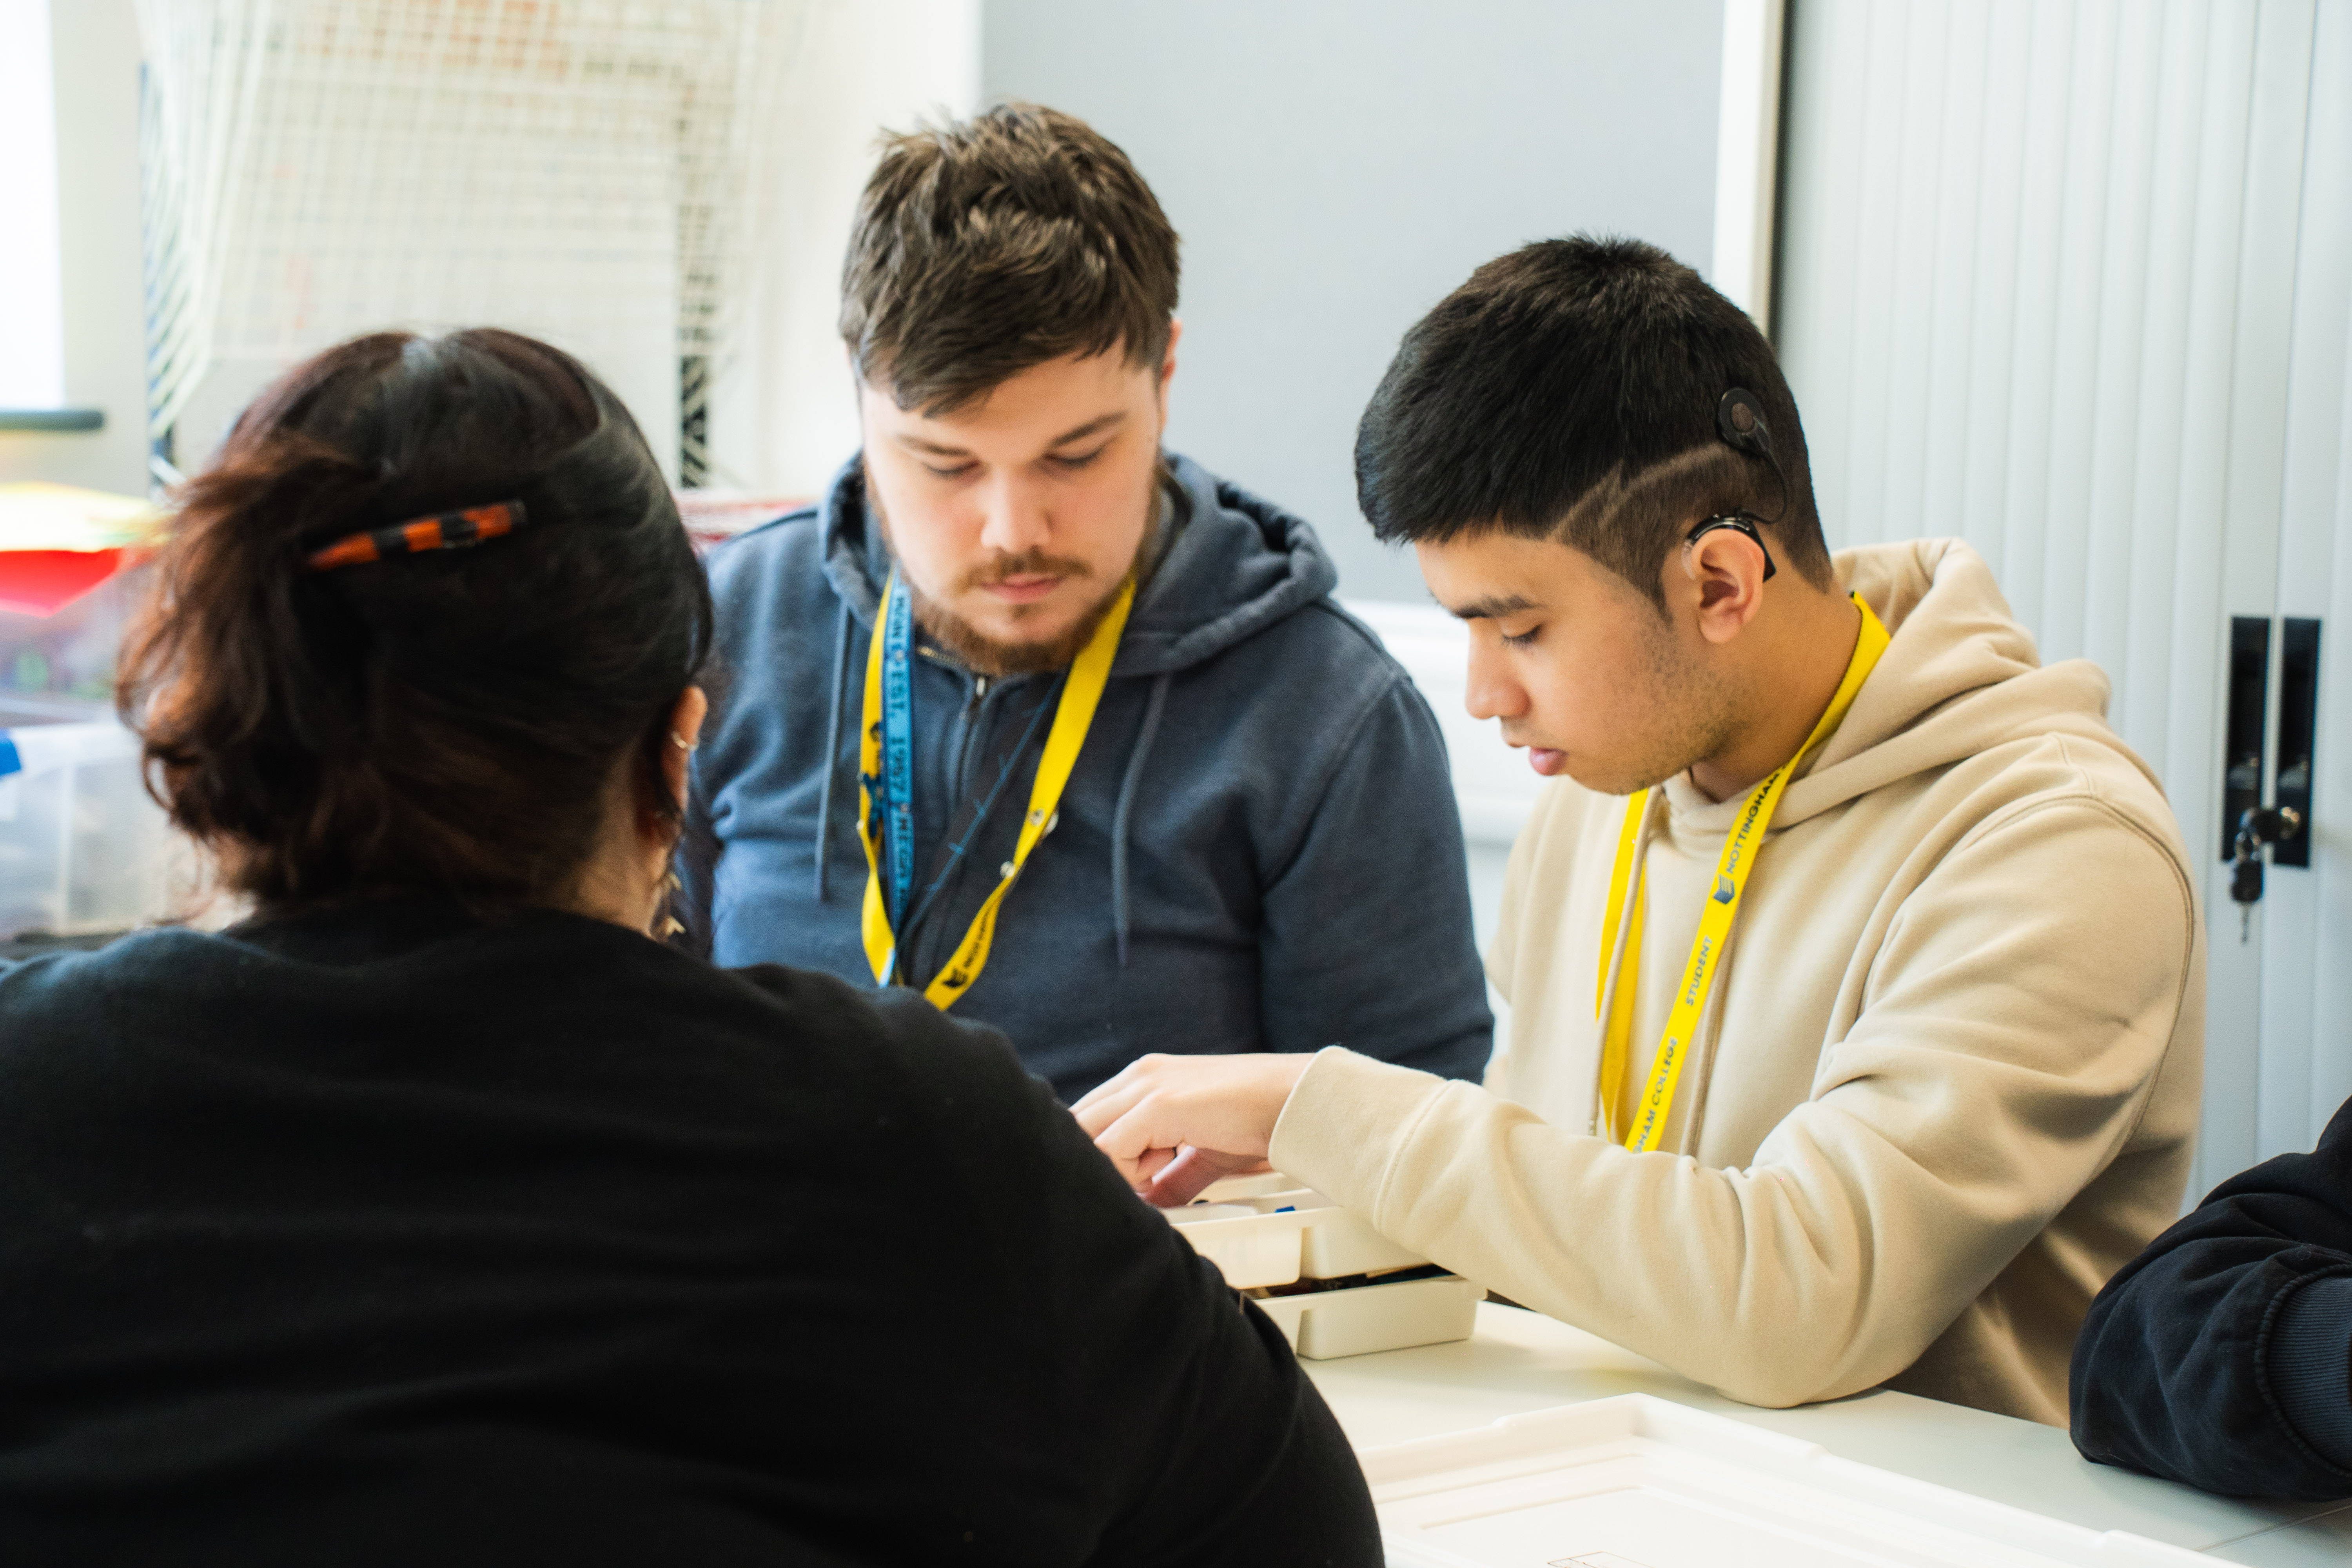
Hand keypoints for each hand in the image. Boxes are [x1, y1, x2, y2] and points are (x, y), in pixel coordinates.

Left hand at [1073, 1053, 1314, 1206]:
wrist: (1297, 1104)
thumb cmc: (1259, 1121)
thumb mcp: (1206, 1153)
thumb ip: (1174, 1177)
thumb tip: (1152, 1205)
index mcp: (1146, 1079)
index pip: (1089, 1120)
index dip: (1099, 1160)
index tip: (1133, 1184)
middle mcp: (1139, 1076)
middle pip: (1078, 1125)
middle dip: (1097, 1165)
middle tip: (1139, 1185)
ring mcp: (1146, 1085)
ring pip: (1087, 1136)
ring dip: (1113, 1168)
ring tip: (1158, 1172)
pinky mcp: (1158, 1103)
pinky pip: (1110, 1148)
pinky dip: (1127, 1173)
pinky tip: (1163, 1169)